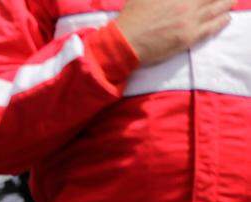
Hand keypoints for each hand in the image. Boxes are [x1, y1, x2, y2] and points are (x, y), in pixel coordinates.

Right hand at [115, 0, 233, 65]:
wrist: (125, 42)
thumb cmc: (131, 17)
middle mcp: (188, 3)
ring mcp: (190, 20)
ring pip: (218, 8)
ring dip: (227, 2)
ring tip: (231, 1)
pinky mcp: (189, 37)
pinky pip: (213, 27)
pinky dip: (222, 20)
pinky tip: (226, 17)